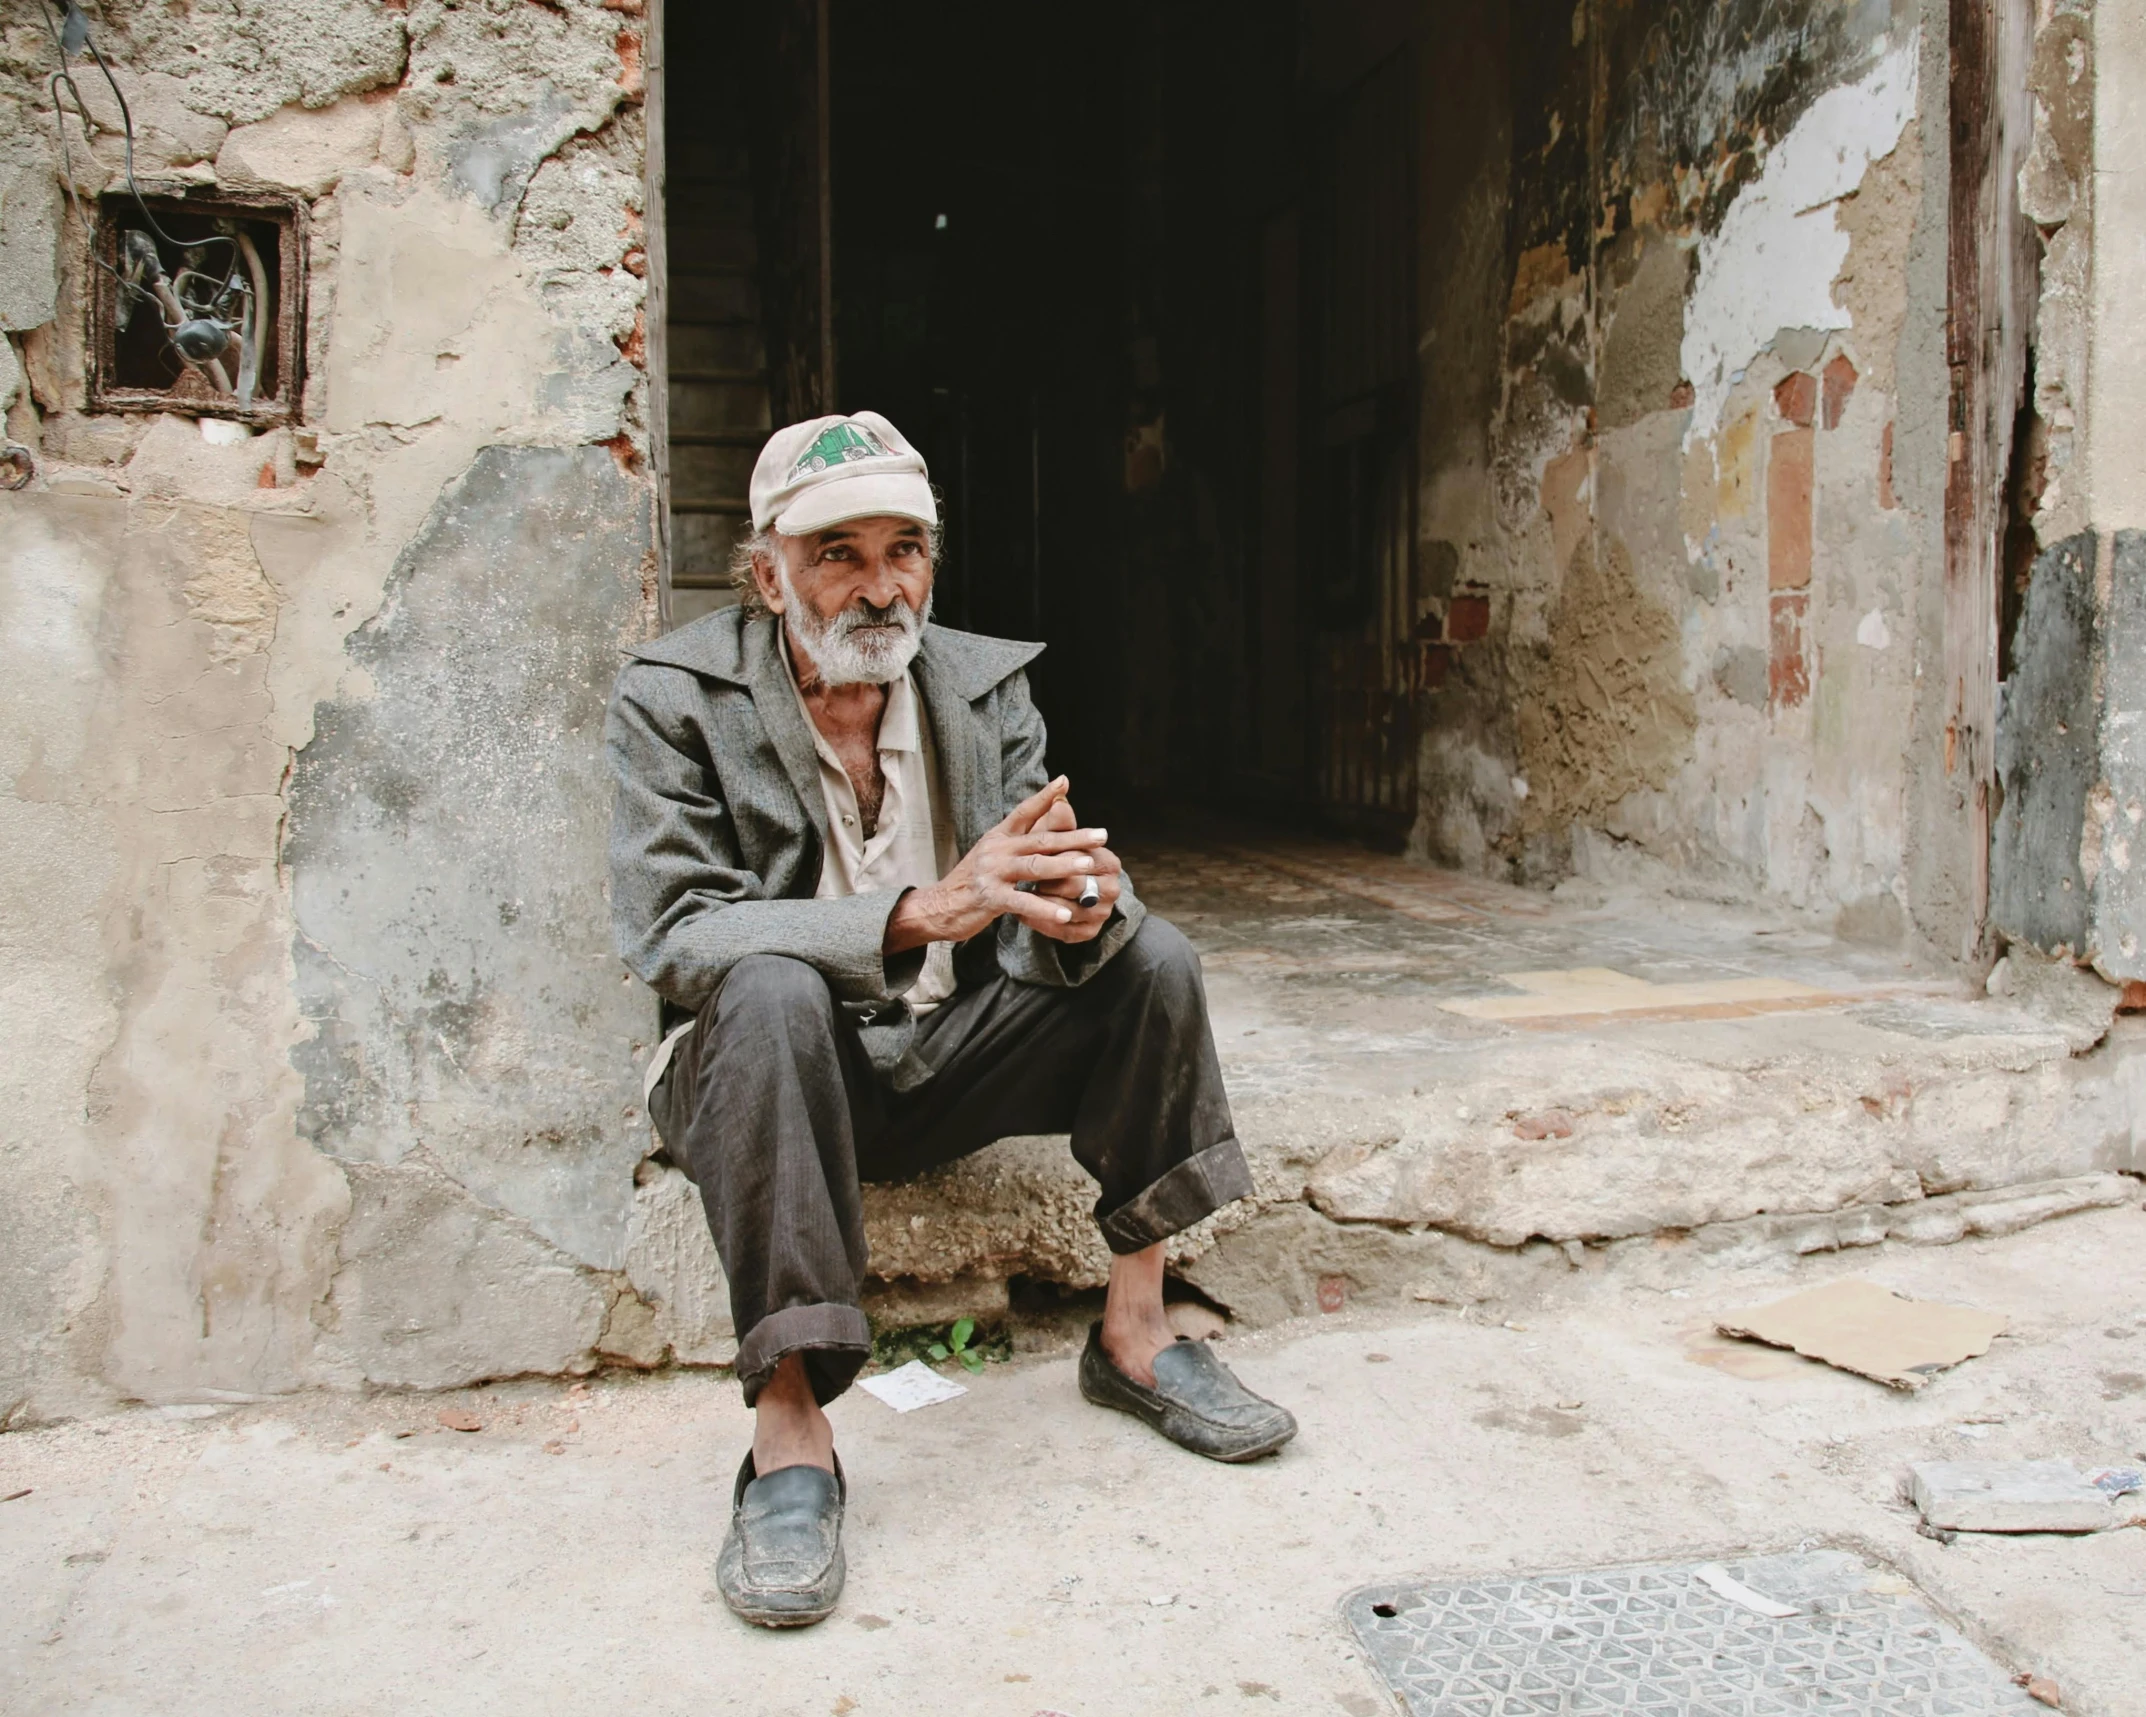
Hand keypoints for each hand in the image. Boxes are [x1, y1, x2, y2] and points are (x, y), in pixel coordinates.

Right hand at [884, 776, 1122, 950]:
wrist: (939, 905)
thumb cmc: (972, 880)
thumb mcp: (992, 852)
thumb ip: (1017, 838)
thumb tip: (1041, 820)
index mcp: (998, 836)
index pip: (1023, 811)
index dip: (1044, 796)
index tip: (1064, 781)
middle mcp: (996, 850)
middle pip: (1040, 840)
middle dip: (1073, 837)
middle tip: (1101, 835)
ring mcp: (993, 873)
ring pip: (1035, 867)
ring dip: (1064, 866)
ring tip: (1088, 865)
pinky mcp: (990, 898)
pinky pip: (1023, 902)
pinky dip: (1045, 908)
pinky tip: (1065, 913)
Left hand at [1025, 790, 1123, 932]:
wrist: (1060, 890)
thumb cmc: (1056, 856)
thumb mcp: (1057, 838)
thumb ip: (1058, 822)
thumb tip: (1059, 801)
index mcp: (1109, 862)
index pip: (1080, 859)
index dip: (1055, 857)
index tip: (1033, 854)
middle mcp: (1113, 889)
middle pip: (1076, 886)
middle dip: (1049, 882)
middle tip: (1026, 879)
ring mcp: (1102, 914)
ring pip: (1069, 911)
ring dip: (1044, 905)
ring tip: (1022, 897)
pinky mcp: (1089, 933)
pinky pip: (1065, 932)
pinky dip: (1043, 924)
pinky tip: (1023, 915)